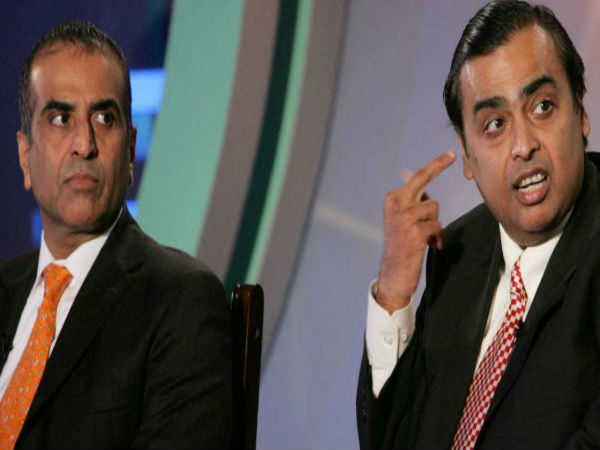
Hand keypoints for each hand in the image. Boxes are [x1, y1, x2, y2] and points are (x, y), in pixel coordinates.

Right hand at [376, 151, 455, 313]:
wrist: (393, 274)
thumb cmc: (401, 244)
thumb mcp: (401, 217)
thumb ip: (409, 197)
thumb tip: (408, 171)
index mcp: (392, 198)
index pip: (417, 177)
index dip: (435, 165)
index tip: (450, 154)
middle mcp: (396, 204)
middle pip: (423, 179)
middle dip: (438, 165)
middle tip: (454, 154)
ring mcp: (405, 217)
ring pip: (434, 208)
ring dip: (434, 224)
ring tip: (423, 238)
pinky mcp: (415, 231)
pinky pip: (437, 226)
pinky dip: (436, 237)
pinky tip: (426, 246)